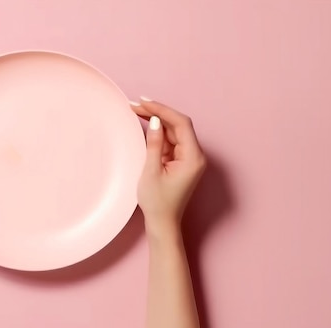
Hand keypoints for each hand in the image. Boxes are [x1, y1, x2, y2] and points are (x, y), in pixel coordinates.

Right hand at [130, 98, 206, 232]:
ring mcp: (189, 158)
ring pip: (174, 131)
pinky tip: (145, 124)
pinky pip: (171, 141)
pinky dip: (159, 133)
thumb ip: (155, 144)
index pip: (181, 123)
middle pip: (178, 125)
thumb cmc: (157, 202)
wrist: (163, 223)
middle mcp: (195, 155)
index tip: (144, 102)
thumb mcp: (151, 171)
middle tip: (136, 104)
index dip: (162, 109)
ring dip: (157, 121)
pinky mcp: (181, 161)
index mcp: (193, 158)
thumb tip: (155, 121)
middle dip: (158, 112)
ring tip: (136, 110)